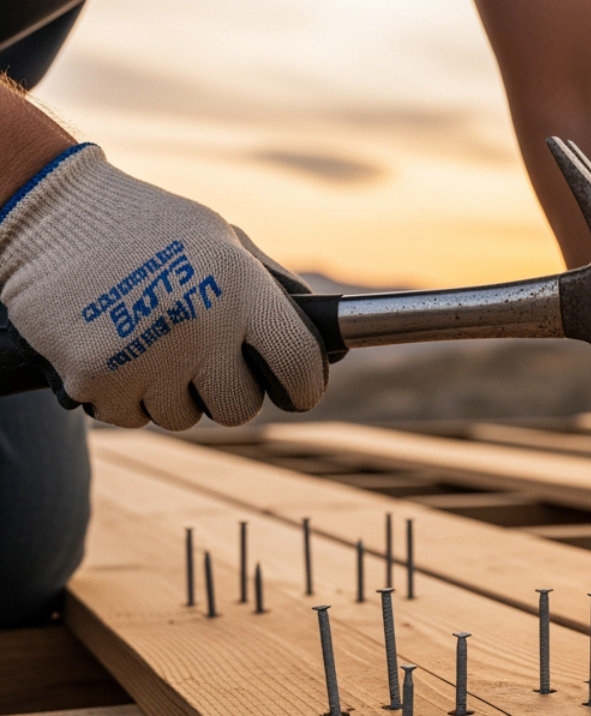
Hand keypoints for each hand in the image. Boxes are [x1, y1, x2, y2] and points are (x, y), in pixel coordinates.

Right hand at [0, 144, 325, 427]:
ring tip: (150, 341)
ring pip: (183, 417)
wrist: (45, 208)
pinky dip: (125, 394)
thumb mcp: (224, 241)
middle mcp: (199, 325)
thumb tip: (330, 346)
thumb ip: (274, 293)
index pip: (300, 367)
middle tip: (203, 357)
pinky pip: (132, 416)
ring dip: (172, 391)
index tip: (295, 389)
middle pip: (239, 408)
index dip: (303, 386)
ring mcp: (145, 356)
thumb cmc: (148, 226)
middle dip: (226, 390)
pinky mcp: (96, 377)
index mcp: (239, 287)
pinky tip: (115, 348)